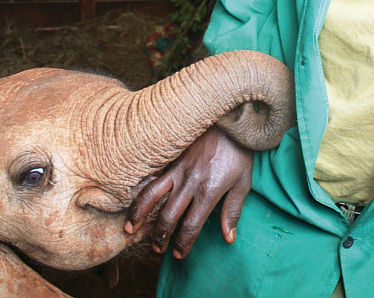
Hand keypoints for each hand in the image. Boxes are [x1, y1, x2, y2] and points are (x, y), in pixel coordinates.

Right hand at [125, 126, 252, 258]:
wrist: (229, 118)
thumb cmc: (239, 152)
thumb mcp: (244, 183)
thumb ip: (233, 211)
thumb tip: (229, 238)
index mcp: (208, 192)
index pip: (191, 226)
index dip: (183, 244)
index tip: (178, 254)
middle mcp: (189, 183)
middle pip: (168, 216)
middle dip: (160, 236)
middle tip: (157, 249)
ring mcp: (176, 168)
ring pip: (151, 196)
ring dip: (138, 215)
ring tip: (129, 229)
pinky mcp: (170, 157)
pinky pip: (150, 176)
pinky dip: (139, 190)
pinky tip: (131, 200)